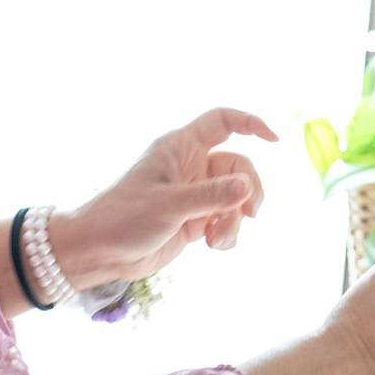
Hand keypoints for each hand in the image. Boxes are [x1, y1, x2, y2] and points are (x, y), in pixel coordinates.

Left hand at [53, 107, 277, 288]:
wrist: (99, 252)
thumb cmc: (124, 218)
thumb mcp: (168, 205)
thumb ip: (210, 196)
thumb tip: (248, 187)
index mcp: (180, 148)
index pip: (221, 122)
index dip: (249, 123)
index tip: (275, 139)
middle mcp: (190, 167)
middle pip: (238, 166)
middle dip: (249, 190)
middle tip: (252, 213)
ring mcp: (194, 194)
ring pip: (235, 198)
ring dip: (235, 219)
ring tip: (218, 240)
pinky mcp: (194, 220)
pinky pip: (225, 220)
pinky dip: (227, 233)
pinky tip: (214, 245)